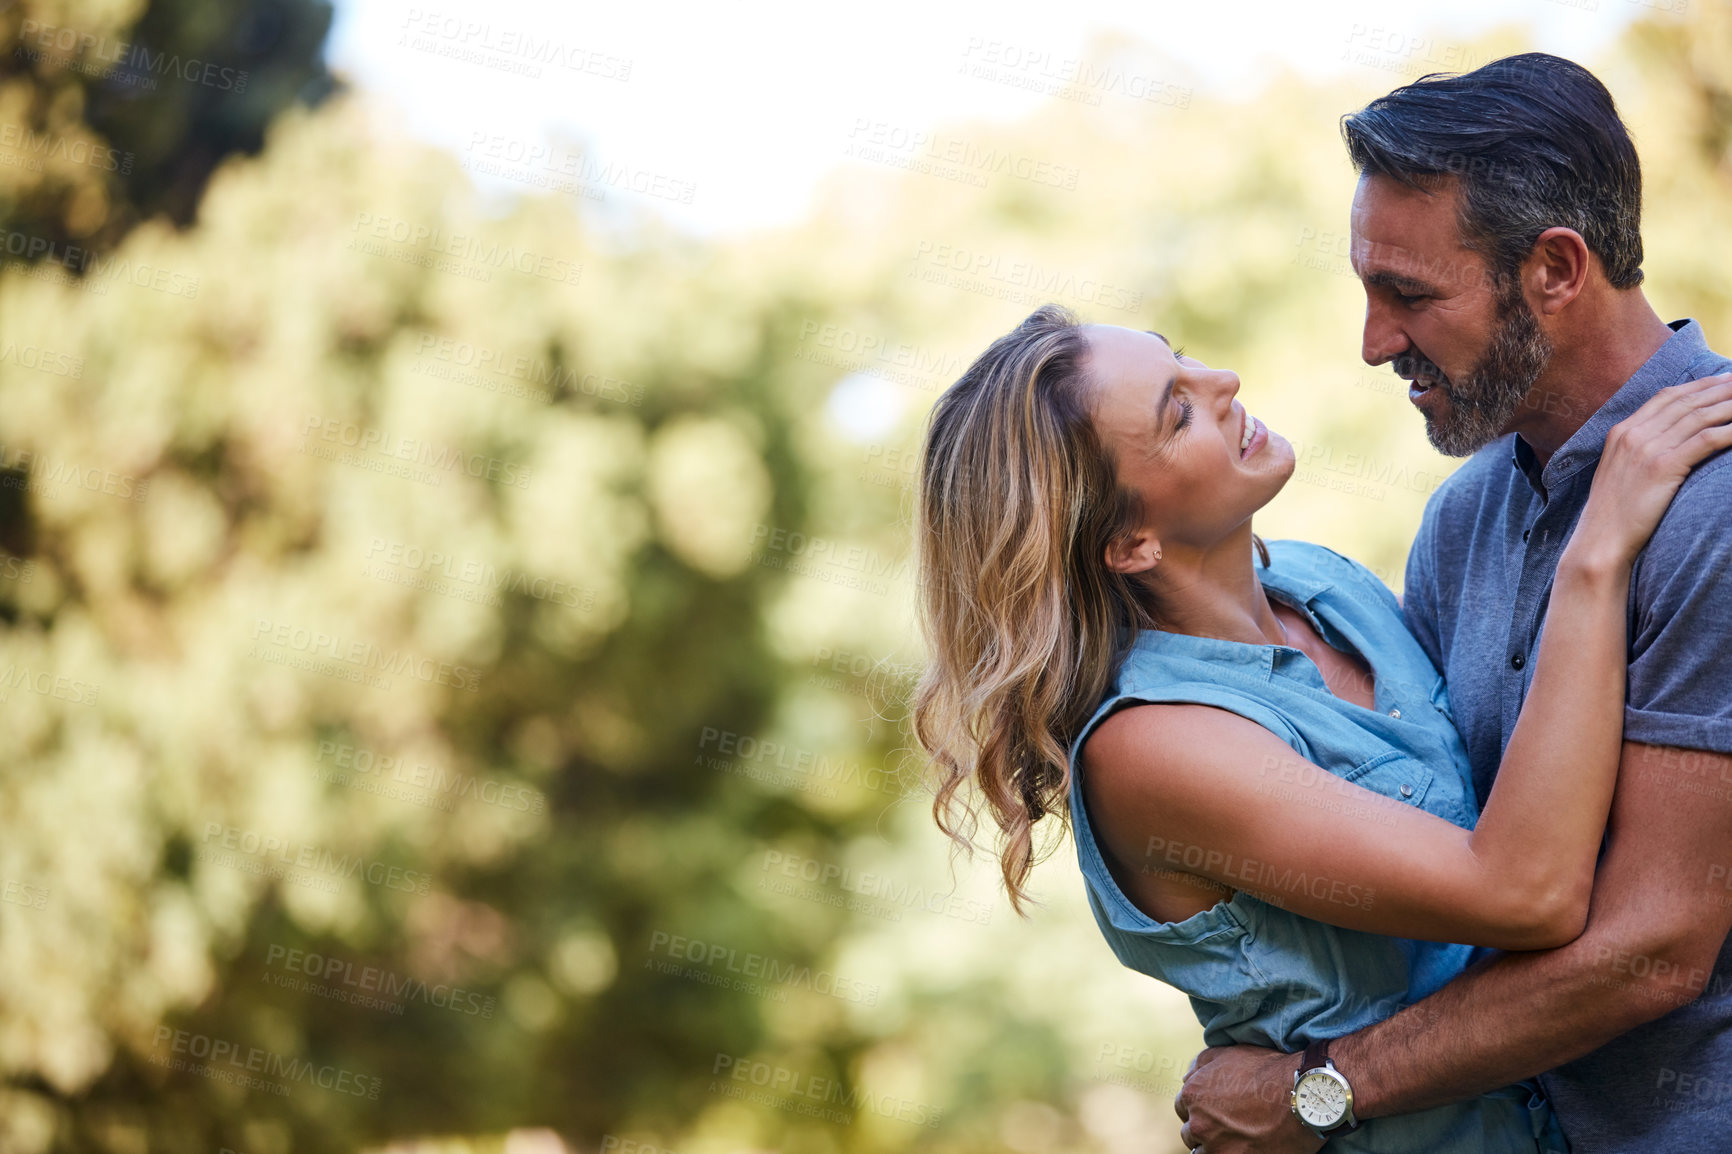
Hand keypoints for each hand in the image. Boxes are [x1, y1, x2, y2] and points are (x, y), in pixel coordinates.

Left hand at [1175, 1045, 1321, 1153]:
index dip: (1198, 1107)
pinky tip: (1244, 1148)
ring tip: (1236, 1139)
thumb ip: (1201, 1064)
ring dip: (1215, 1146)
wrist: (1301, 1094)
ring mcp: (1217, 1148)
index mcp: (1193, 1096)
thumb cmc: (1267, 1070)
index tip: (1213, 1109)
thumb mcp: (1229, 1053)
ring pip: (1203, 1152)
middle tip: (1226, 1125)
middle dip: (1204, 1128)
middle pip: (1191, 1133)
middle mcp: (1199, 1124)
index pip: (1182, 1108)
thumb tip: (1188, 1077)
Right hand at [1573, 372, 1731, 568]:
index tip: (1722, 381)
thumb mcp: (1619, 473)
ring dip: (1730, 406)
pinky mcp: (1662, 467)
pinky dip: (1729, 431)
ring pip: (1699, 416)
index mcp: (1622, 432)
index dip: (1699, 386)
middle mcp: (1633, 434)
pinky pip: (1706, 440)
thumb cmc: (1614, 514)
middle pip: (1686, 401)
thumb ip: (1638, 451)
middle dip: (1720, 389)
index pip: (1667, 397)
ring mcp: (1647, 449)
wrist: (1600, 541)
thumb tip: (1667, 444)